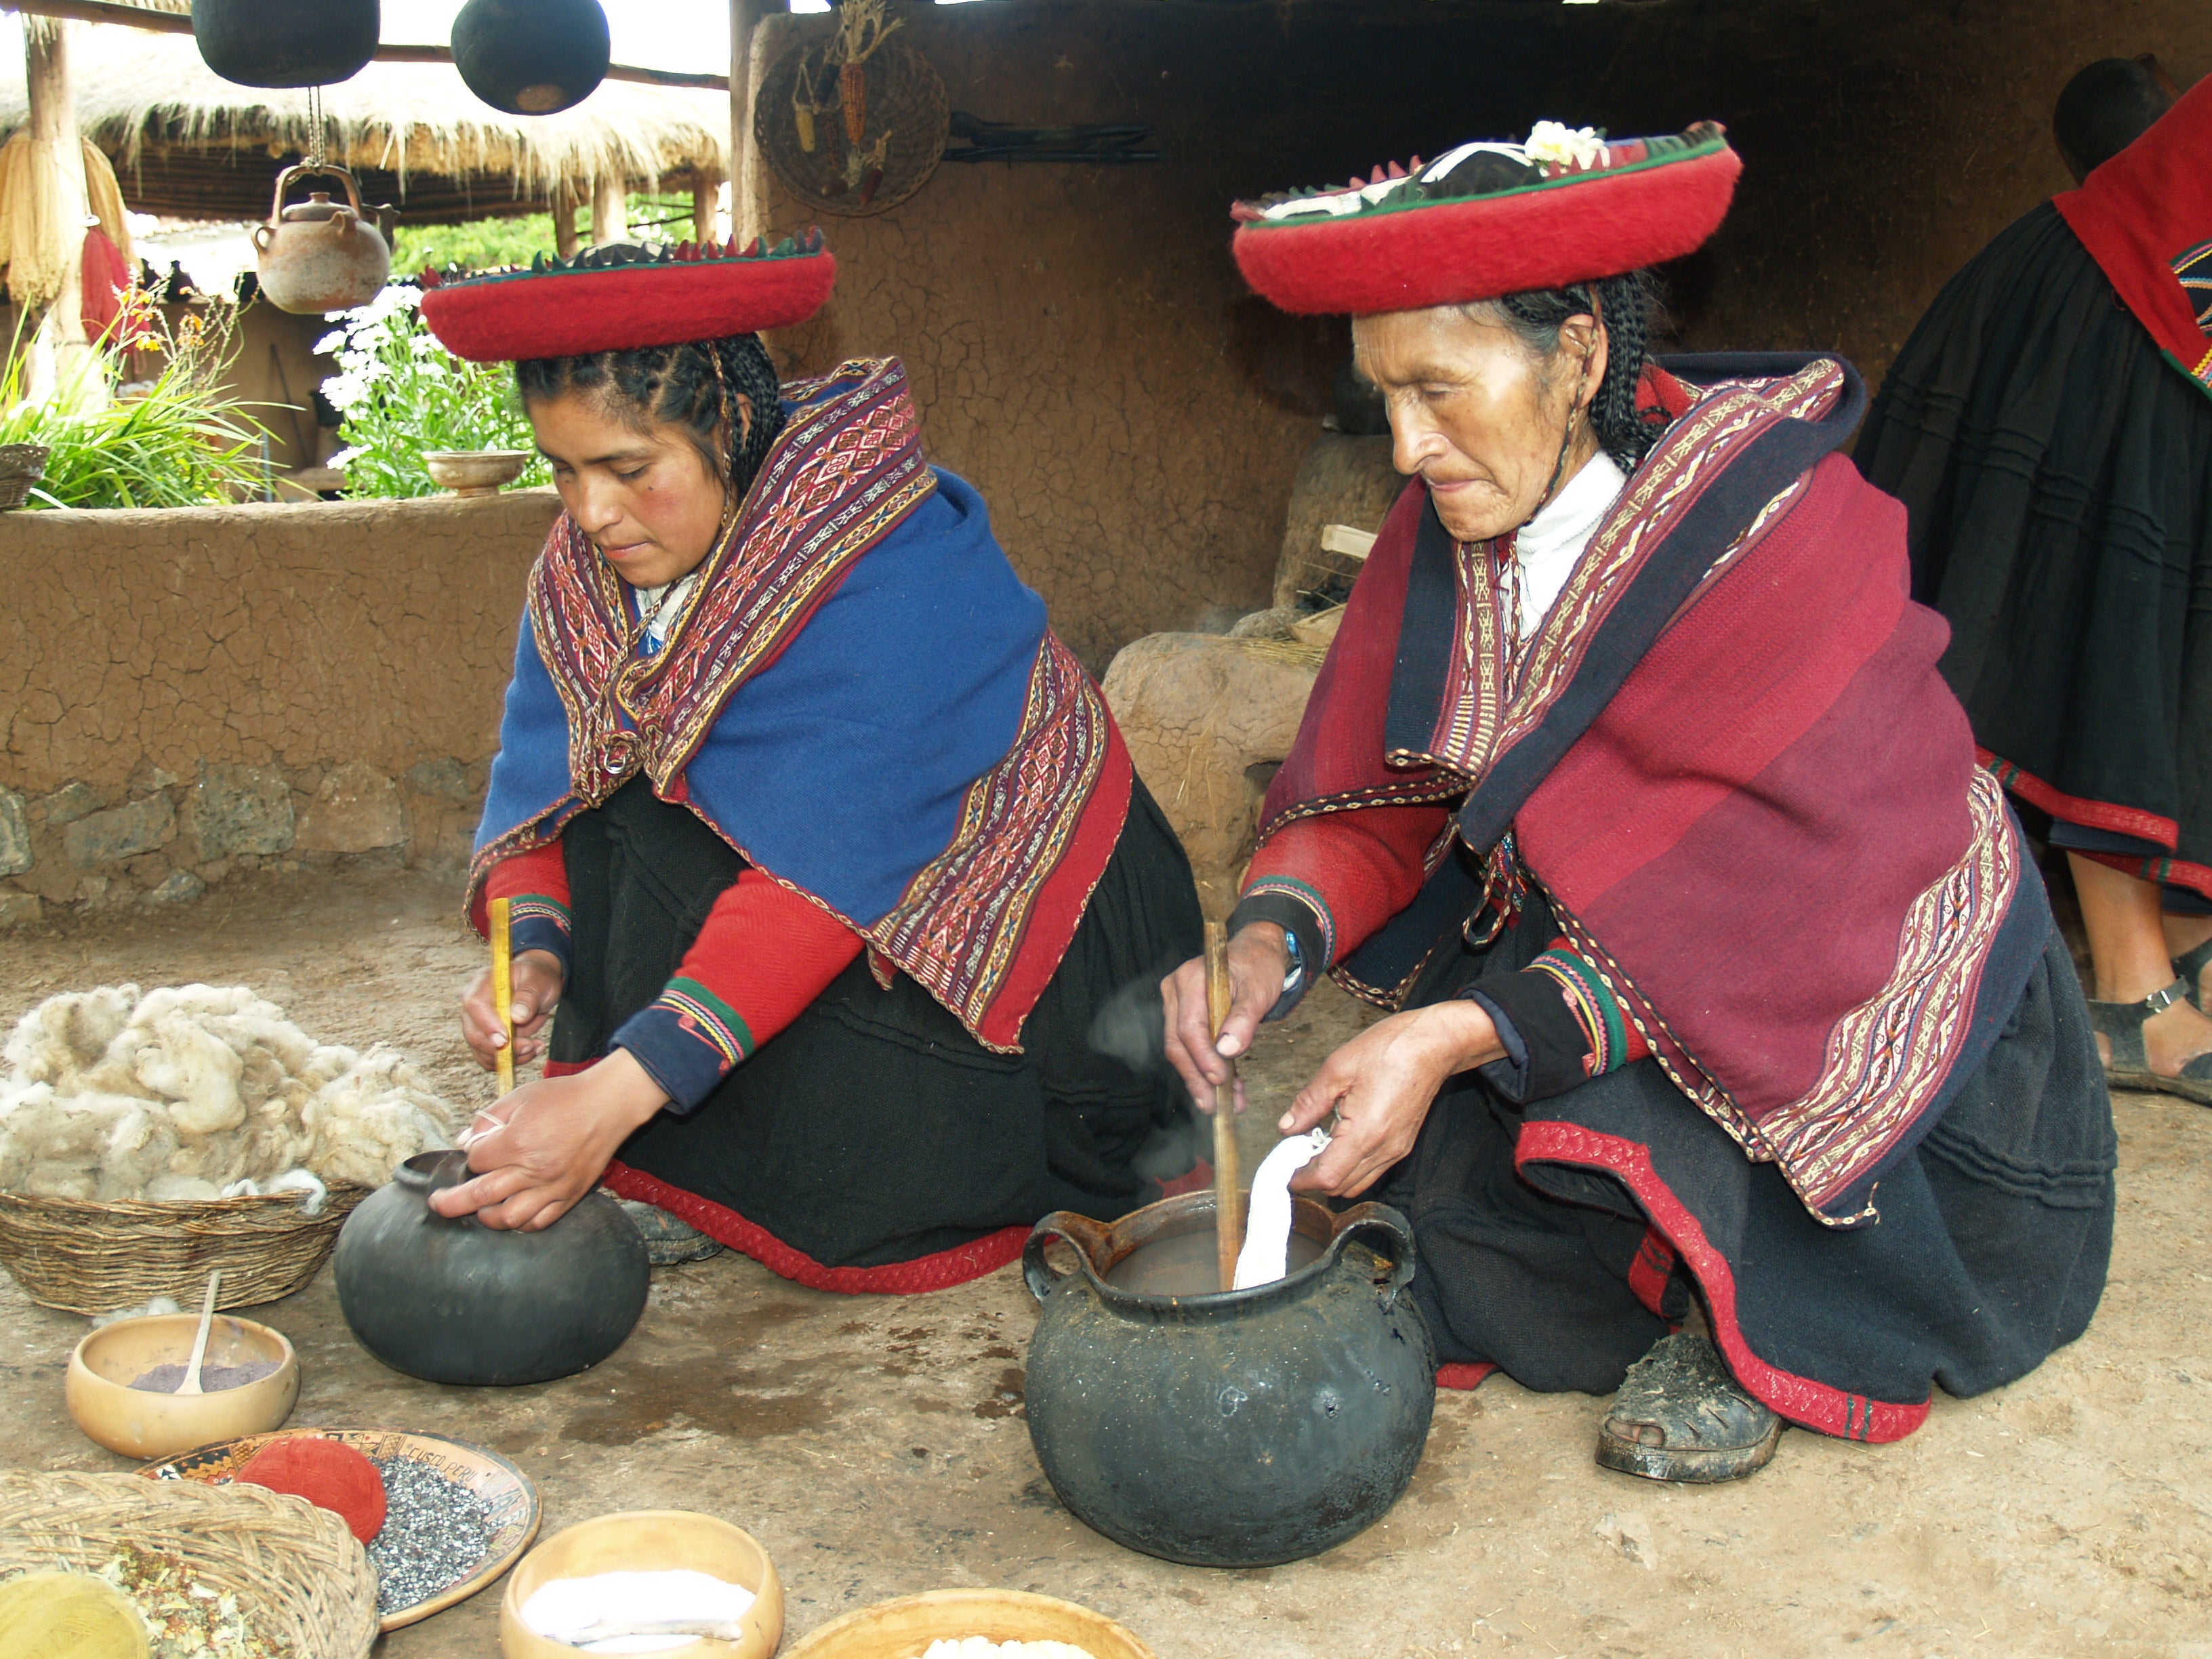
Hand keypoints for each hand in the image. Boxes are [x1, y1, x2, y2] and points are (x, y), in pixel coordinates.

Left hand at [429, 1051, 667, 1230]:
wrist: (609, 1104)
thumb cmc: (564, 1097)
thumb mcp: (520, 1096)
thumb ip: (488, 1118)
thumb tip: (464, 1141)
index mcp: (519, 1140)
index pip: (477, 1159)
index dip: (470, 1155)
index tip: (475, 1149)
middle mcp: (534, 1168)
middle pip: (481, 1193)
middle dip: (453, 1201)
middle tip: (438, 1204)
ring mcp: (553, 1185)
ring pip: (509, 1217)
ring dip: (487, 1217)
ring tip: (479, 1211)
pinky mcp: (570, 1195)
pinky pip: (541, 1221)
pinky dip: (521, 1223)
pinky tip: (512, 1215)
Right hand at [460, 950, 563, 1069]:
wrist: (537, 985)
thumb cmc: (536, 978)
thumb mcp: (539, 980)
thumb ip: (529, 996)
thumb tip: (517, 1017)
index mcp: (482, 982)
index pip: (475, 1005)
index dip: (487, 1025)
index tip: (505, 1040)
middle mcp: (473, 1005)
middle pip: (474, 1034)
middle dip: (502, 1048)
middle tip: (530, 1046)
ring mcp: (476, 1024)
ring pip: (483, 1051)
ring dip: (510, 1057)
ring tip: (536, 1046)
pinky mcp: (484, 1039)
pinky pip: (491, 1058)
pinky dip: (511, 1060)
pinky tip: (532, 1050)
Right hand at [1161, 923, 1290, 1115]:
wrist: (1257, 955)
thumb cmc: (1258, 968)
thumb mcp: (1259, 991)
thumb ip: (1244, 1019)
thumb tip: (1227, 1050)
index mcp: (1191, 979)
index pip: (1188, 1027)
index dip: (1202, 1057)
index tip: (1219, 1080)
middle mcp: (1176, 991)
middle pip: (1177, 1043)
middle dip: (1196, 1078)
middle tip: (1213, 1106)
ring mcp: (1176, 1005)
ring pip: (1180, 1051)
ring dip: (1201, 1079)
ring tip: (1224, 1104)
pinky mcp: (1183, 1018)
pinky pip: (1190, 1048)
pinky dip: (1206, 1069)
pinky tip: (1227, 1088)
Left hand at [1283, 1000, 1502, 1198]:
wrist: (1433, 1044)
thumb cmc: (1390, 1049)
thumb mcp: (1337, 1069)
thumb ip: (1309, 1102)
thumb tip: (1288, 1126)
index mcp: (1365, 1132)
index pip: (1327, 1177)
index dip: (1301, 1178)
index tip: (1284, 1168)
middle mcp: (1383, 1149)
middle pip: (1341, 1187)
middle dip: (1313, 1177)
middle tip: (1296, 1153)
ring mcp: (1396, 1150)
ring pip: (1357, 1183)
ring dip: (1333, 1173)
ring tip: (1317, 1145)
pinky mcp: (1402, 1145)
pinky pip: (1372, 1170)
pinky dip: (1350, 1165)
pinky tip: (1339, 1139)